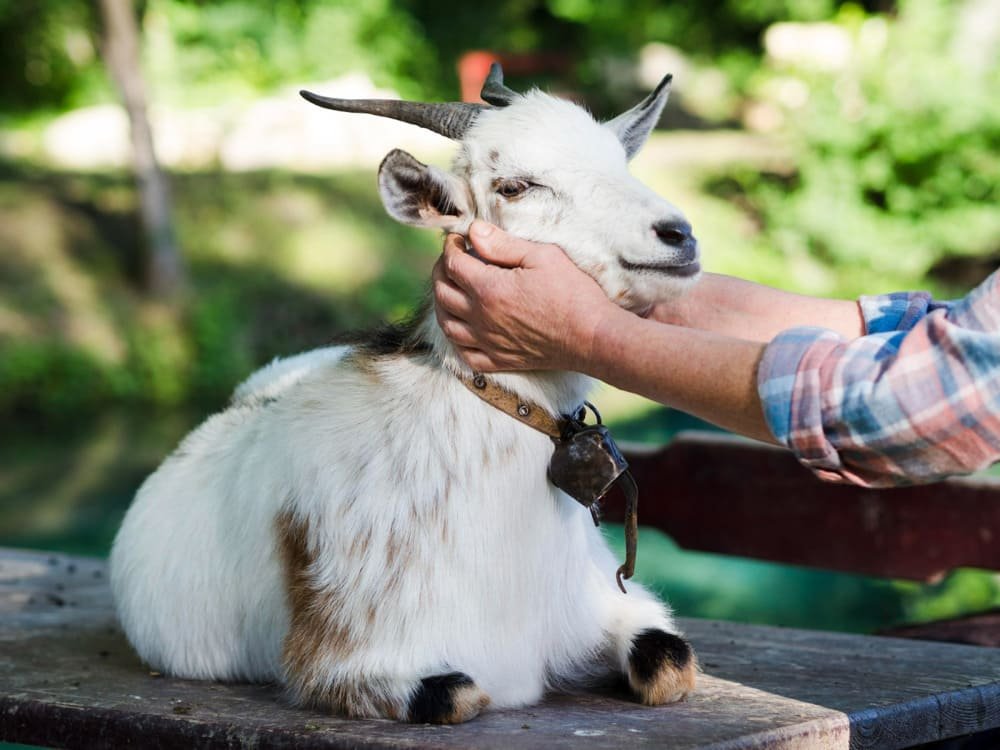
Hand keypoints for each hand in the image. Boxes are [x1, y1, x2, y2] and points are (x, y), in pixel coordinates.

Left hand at [432, 220, 613, 371]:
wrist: (592, 336)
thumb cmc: (572, 294)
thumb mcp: (542, 256)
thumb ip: (503, 244)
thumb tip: (473, 231)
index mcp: (489, 289)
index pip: (453, 264)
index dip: (450, 247)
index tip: (457, 240)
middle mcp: (482, 318)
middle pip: (442, 293)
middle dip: (441, 271)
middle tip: (451, 260)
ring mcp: (488, 343)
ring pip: (447, 325)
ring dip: (442, 304)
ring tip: (450, 290)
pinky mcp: (499, 361)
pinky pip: (465, 354)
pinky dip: (456, 340)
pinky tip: (462, 328)